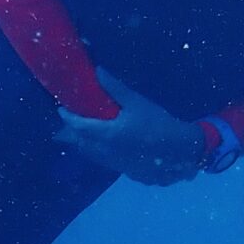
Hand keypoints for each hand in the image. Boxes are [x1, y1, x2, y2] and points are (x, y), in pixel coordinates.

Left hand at [53, 72, 204, 185]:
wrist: (181, 151)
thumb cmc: (158, 123)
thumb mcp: (137, 102)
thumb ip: (115, 88)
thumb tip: (98, 71)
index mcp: (108, 134)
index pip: (78, 127)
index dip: (67, 118)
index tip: (61, 110)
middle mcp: (108, 152)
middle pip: (81, 144)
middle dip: (72, 134)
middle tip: (69, 124)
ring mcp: (117, 165)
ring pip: (92, 156)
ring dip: (84, 145)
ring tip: (82, 136)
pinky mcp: (127, 172)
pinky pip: (105, 162)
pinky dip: (99, 153)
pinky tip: (105, 148)